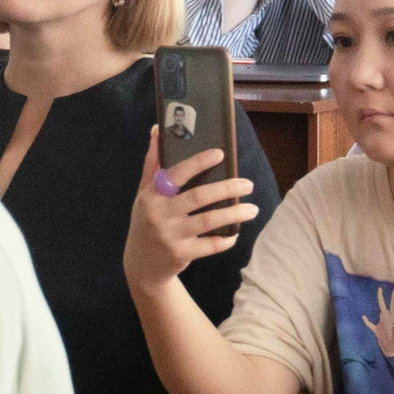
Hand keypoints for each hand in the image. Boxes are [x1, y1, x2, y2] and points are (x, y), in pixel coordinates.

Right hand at [123, 128, 257, 291]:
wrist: (141, 264)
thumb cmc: (146, 221)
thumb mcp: (144, 193)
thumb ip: (153, 163)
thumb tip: (157, 129)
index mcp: (151, 195)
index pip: (176, 174)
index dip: (198, 162)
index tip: (220, 154)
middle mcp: (160, 214)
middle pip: (199, 197)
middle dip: (227, 188)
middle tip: (248, 184)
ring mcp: (171, 235)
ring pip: (208, 221)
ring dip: (234, 213)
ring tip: (253, 209)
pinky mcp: (181, 254)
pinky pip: (210, 245)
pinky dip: (226, 239)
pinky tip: (236, 232)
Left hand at [364, 289, 393, 358]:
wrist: (388, 345)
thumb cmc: (382, 335)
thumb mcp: (374, 329)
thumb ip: (368, 323)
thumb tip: (363, 316)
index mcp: (384, 316)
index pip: (382, 304)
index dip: (380, 297)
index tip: (380, 289)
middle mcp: (390, 317)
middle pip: (391, 306)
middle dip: (392, 299)